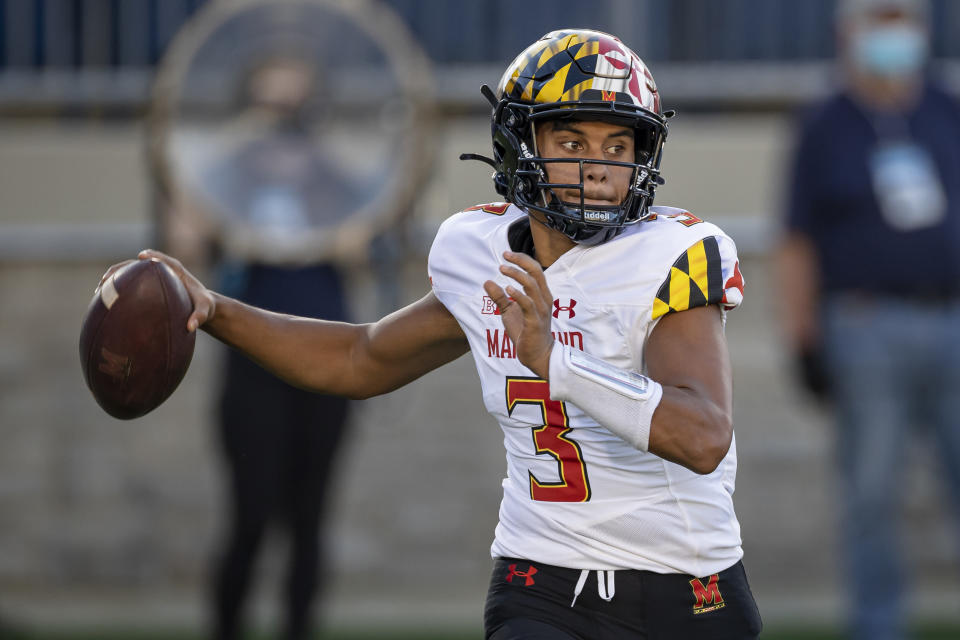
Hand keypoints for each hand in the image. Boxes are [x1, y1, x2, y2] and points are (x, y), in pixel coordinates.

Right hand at [99, 250, 215, 332]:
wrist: (201, 306)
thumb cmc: (204, 306)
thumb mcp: (206, 311)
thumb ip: (200, 317)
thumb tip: (191, 327)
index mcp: (176, 271)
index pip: (164, 260)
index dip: (152, 256)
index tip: (142, 257)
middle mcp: (161, 271)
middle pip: (138, 265)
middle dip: (122, 268)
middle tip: (108, 278)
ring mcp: (151, 278)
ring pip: (129, 274)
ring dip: (114, 279)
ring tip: (99, 290)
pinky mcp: (146, 286)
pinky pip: (129, 285)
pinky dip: (117, 290)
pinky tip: (104, 303)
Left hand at [483, 251, 554, 378]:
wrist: (538, 355)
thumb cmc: (526, 332)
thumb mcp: (509, 312)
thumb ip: (499, 298)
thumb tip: (486, 282)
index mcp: (541, 294)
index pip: (535, 270)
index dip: (522, 259)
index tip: (506, 254)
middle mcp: (544, 299)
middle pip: (536, 272)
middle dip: (520, 261)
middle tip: (504, 256)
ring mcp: (541, 310)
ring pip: (532, 285)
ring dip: (516, 275)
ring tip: (502, 269)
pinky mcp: (535, 322)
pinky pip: (528, 304)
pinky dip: (518, 295)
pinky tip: (507, 289)